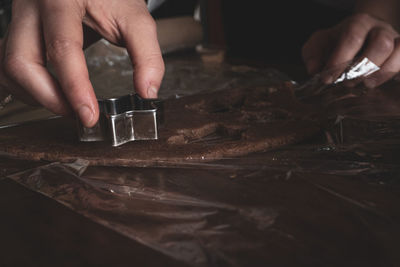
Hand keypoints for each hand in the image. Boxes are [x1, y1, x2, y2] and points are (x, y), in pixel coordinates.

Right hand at [0, 0, 164, 126]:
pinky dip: (28, 86)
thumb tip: (147, 92)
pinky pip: (8, 65)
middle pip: (21, 61)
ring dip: (35, 95)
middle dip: (48, 98)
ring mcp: (20, 19)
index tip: (90, 115)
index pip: (62, 48)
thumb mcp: (135, 19)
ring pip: (8, 67)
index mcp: (62, 0)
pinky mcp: (19, 30)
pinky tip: (51, 93)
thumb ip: (147, 56)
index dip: (75, 88)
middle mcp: (32, 7)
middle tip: (78, 114)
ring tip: (67, 106)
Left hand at [302, 13, 399, 86]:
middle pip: (381, 43)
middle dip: (363, 67)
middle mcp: (379, 30)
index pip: (352, 37)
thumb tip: (314, 70)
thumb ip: (312, 54)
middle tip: (347, 83)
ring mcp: (394, 41)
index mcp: (357, 24)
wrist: (359, 39)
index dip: (340, 59)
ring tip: (365, 85)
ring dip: (381, 73)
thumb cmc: (336, 44)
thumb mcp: (318, 45)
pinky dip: (393, 74)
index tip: (327, 79)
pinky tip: (378, 86)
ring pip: (397, 52)